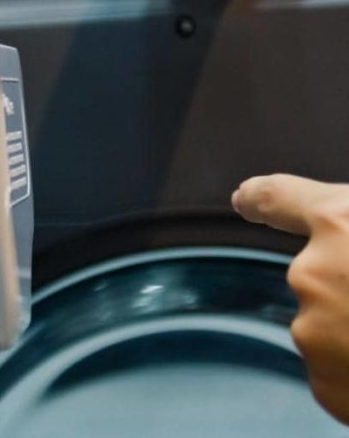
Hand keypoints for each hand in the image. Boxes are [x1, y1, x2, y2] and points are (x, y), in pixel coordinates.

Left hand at [232, 174, 348, 424]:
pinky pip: (341, 373)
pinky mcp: (325, 384)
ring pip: (333, 327)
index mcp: (341, 224)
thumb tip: (345, 236)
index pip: (281, 197)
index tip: (243, 199)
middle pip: (321, 275)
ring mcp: (313, 331)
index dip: (262, 197)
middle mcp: (312, 273)